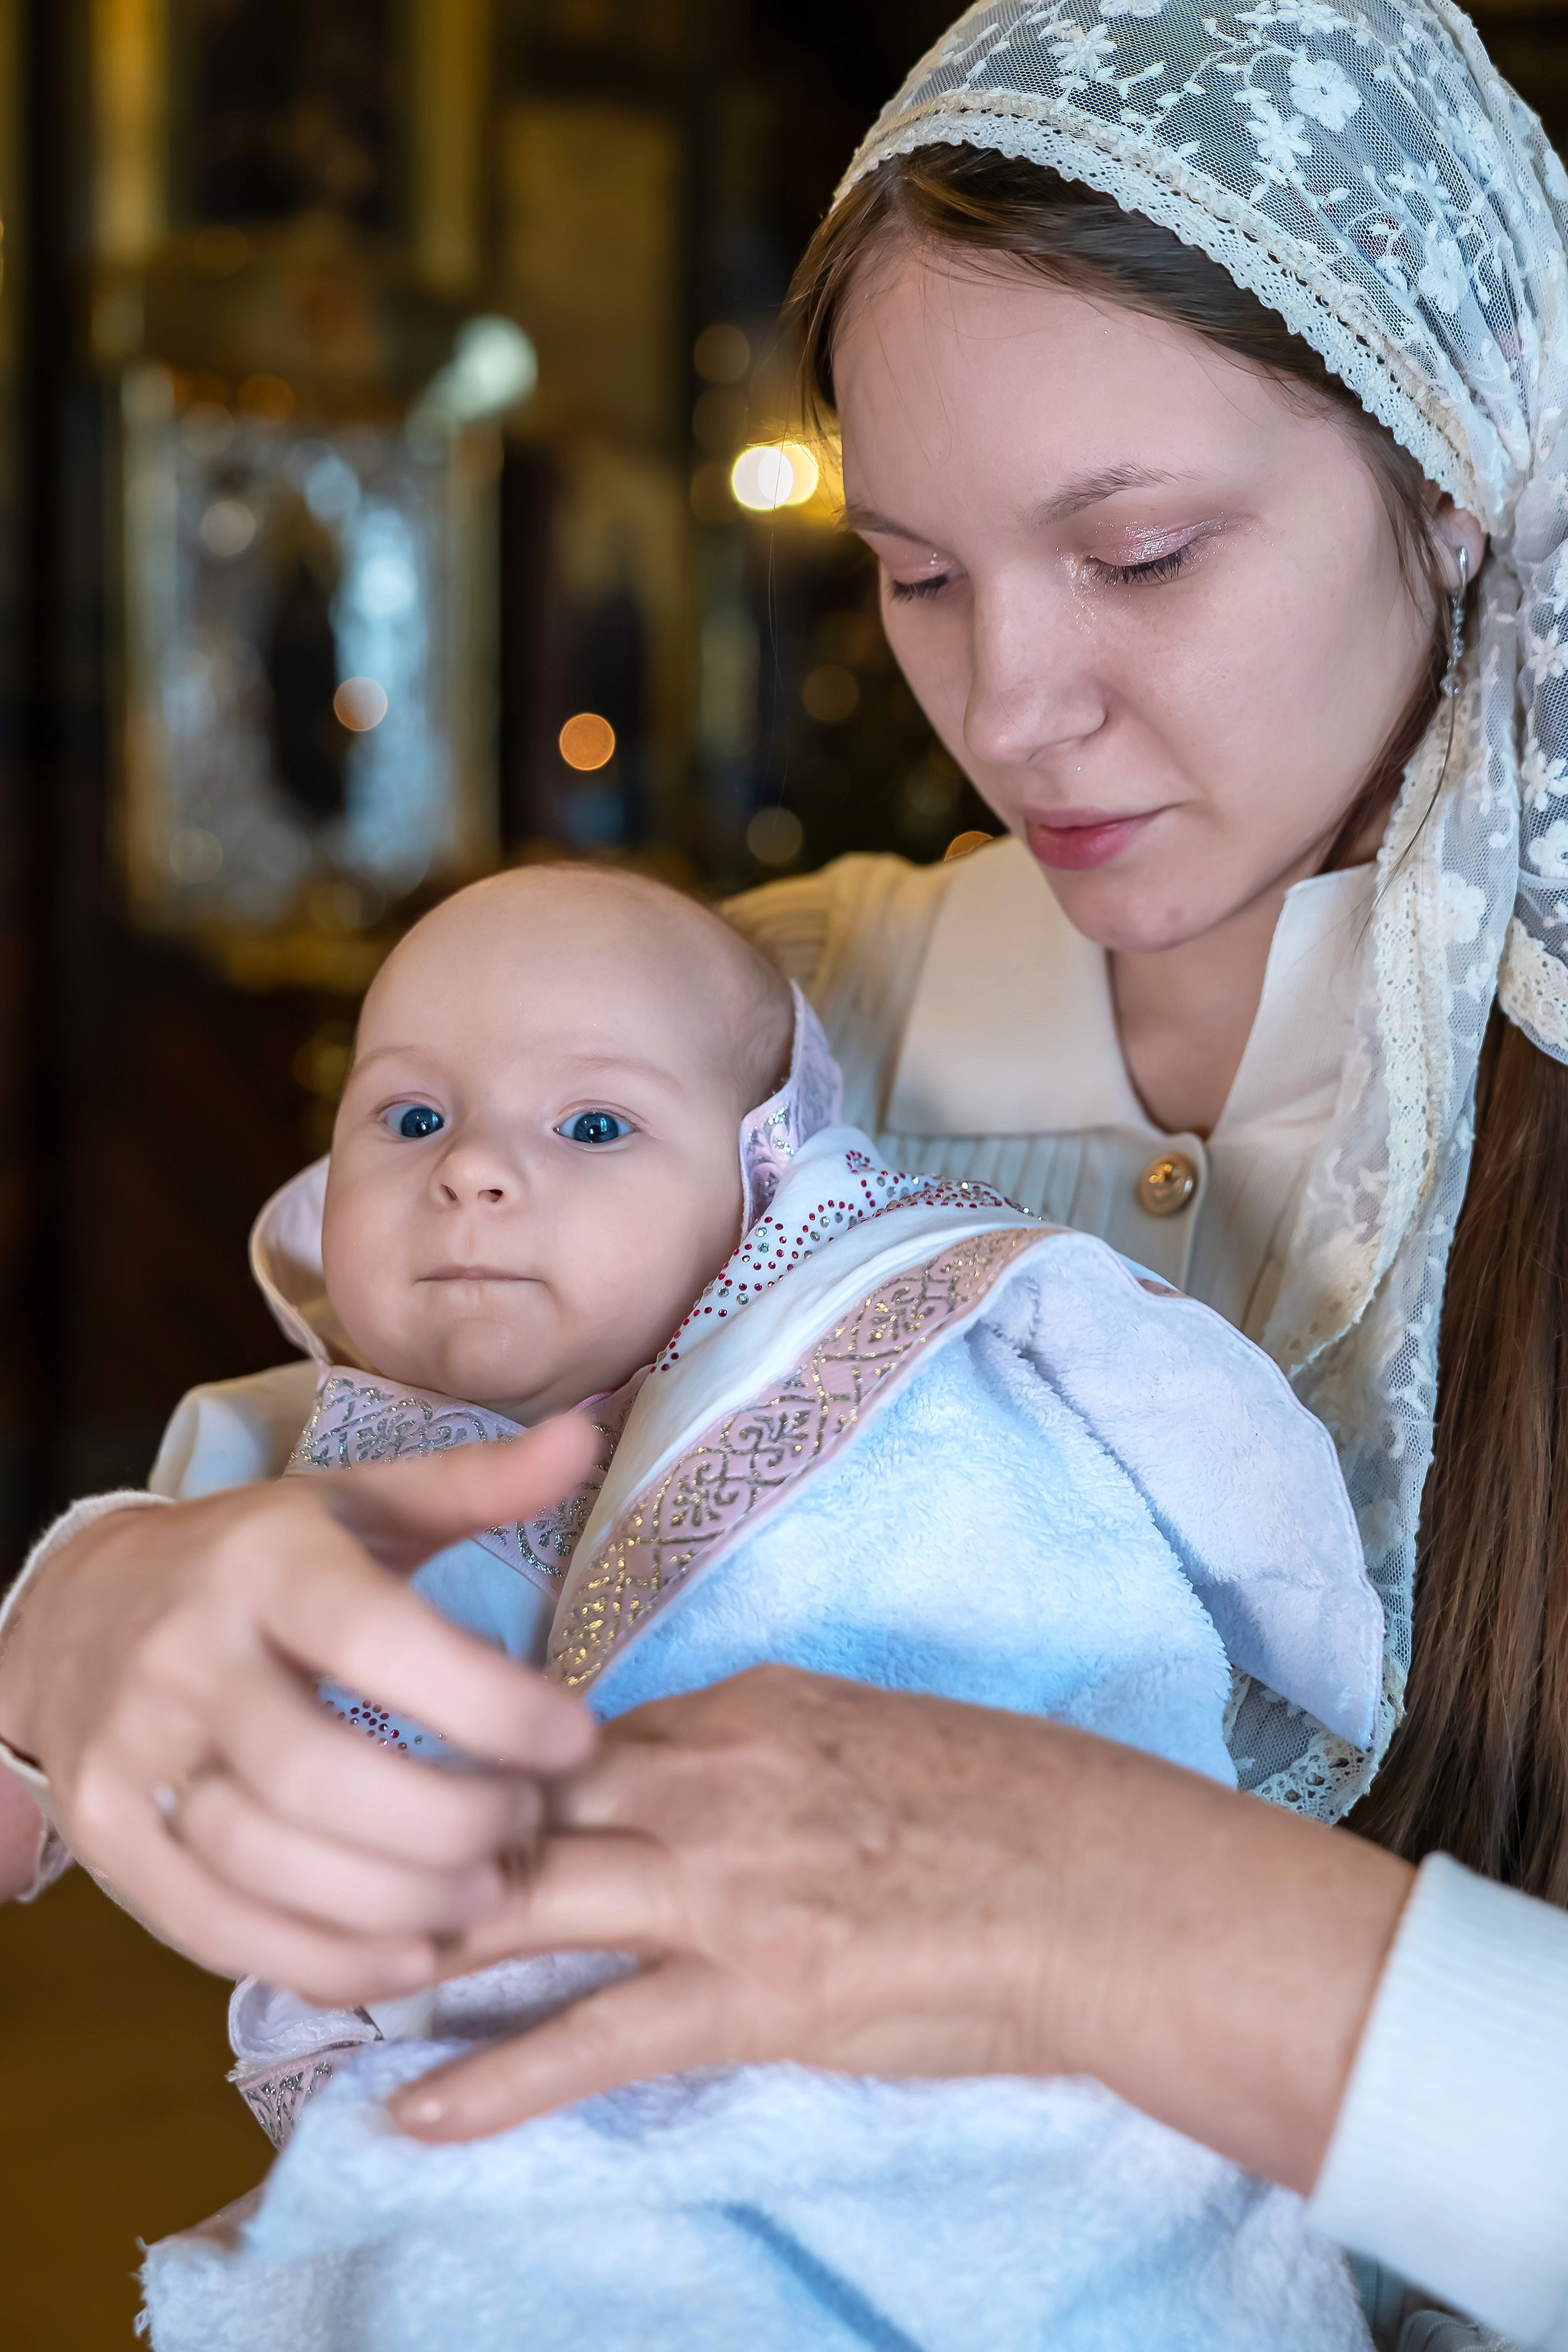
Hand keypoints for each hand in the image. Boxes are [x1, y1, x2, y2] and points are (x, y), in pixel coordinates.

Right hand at [0, 1415, 599, 2003]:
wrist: (77, 1609)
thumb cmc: (257, 1557)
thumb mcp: (359, 1502)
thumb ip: (475, 1482)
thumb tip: (585, 1437)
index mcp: (262, 1563)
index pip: (376, 1639)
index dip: (486, 1702)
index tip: (576, 1738)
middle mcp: (186, 1656)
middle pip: (315, 1773)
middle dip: (444, 1822)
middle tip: (525, 1828)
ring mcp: (135, 1754)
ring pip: (263, 1863)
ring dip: (395, 1902)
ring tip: (485, 1893)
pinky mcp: (110, 1838)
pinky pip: (215, 1927)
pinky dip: (322, 1960)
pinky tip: (410, 1954)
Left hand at [387, 1665, 1409, 2195]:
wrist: (1105, 1887)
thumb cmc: (1014, 1804)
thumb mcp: (877, 1729)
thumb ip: (770, 1743)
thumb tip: (703, 1758)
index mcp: (749, 1707)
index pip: (583, 1732)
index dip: (494, 1772)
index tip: (426, 1795)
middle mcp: (713, 1778)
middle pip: (524, 1800)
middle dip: (419, 1837)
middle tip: (323, 1869)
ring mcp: (723, 1886)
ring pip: (532, 1902)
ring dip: (422, 1943)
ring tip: (327, 1976)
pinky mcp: (749, 1993)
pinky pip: (592, 2037)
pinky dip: (493, 2079)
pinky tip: (415, 2110)